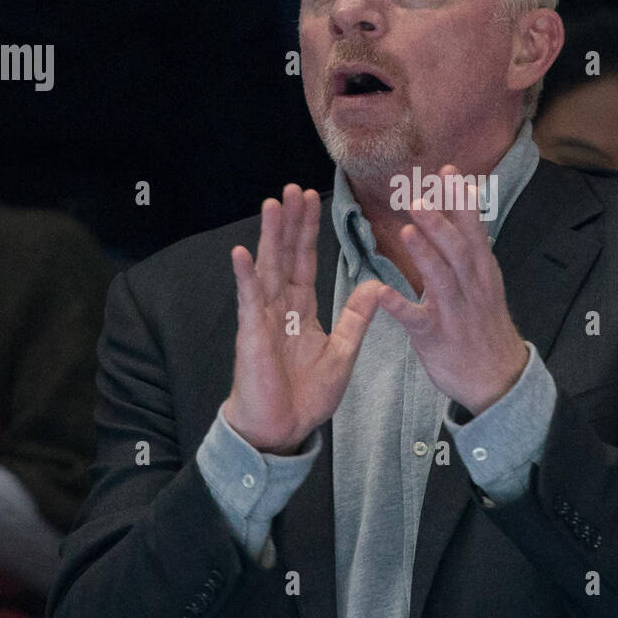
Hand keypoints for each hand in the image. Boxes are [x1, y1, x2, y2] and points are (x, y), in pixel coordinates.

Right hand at [223, 184, 384, 454]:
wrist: (282, 429)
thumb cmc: (306, 395)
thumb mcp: (343, 352)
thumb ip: (357, 317)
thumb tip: (376, 285)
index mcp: (301, 309)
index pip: (304, 260)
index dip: (308, 230)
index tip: (312, 199)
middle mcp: (279, 307)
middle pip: (285, 255)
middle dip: (291, 222)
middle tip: (294, 188)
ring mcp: (262, 318)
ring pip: (266, 268)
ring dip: (270, 235)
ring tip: (273, 203)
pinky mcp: (251, 334)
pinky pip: (248, 300)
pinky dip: (244, 276)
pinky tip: (241, 252)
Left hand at [375, 167, 528, 414]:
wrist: (498, 378)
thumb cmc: (484, 324)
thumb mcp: (485, 283)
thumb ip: (470, 247)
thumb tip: (464, 206)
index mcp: (482, 272)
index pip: (474, 230)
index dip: (462, 201)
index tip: (448, 171)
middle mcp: (472, 288)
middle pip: (458, 250)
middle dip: (441, 222)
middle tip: (420, 196)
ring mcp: (454, 313)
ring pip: (441, 279)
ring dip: (425, 253)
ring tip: (408, 228)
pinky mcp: (435, 337)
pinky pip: (416, 319)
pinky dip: (399, 305)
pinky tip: (381, 292)